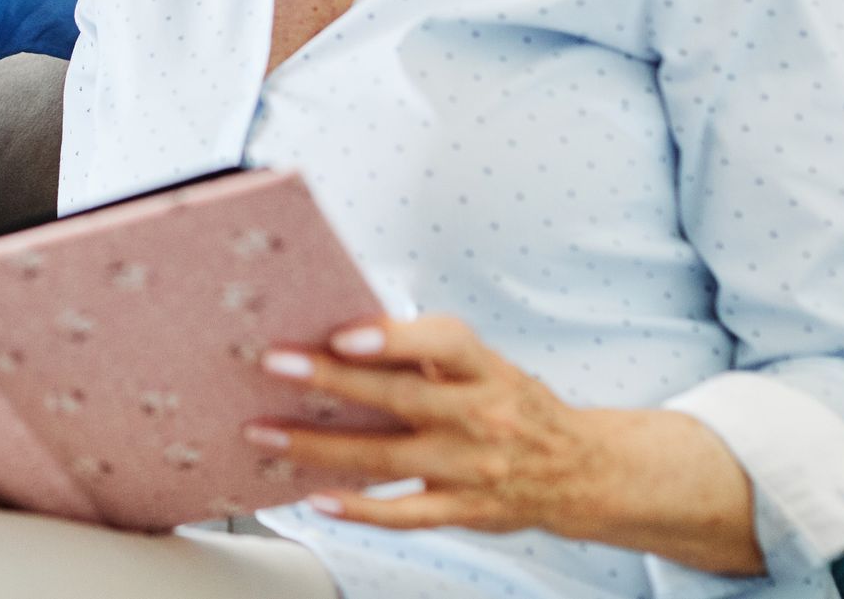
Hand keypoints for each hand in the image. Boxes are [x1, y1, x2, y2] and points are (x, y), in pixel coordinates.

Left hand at [244, 313, 606, 536]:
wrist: (579, 471)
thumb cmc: (510, 402)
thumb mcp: (485, 365)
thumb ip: (427, 351)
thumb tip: (346, 328)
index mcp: (486, 370)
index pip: (445, 343)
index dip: (395, 338)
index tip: (344, 333)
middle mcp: (481, 417)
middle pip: (400, 397)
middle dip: (331, 380)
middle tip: (274, 364)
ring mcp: (471, 469)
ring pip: (387, 458)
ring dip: (319, 447)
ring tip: (264, 433)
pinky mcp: (463, 511)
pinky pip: (403, 514)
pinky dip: (358, 509)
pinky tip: (315, 496)